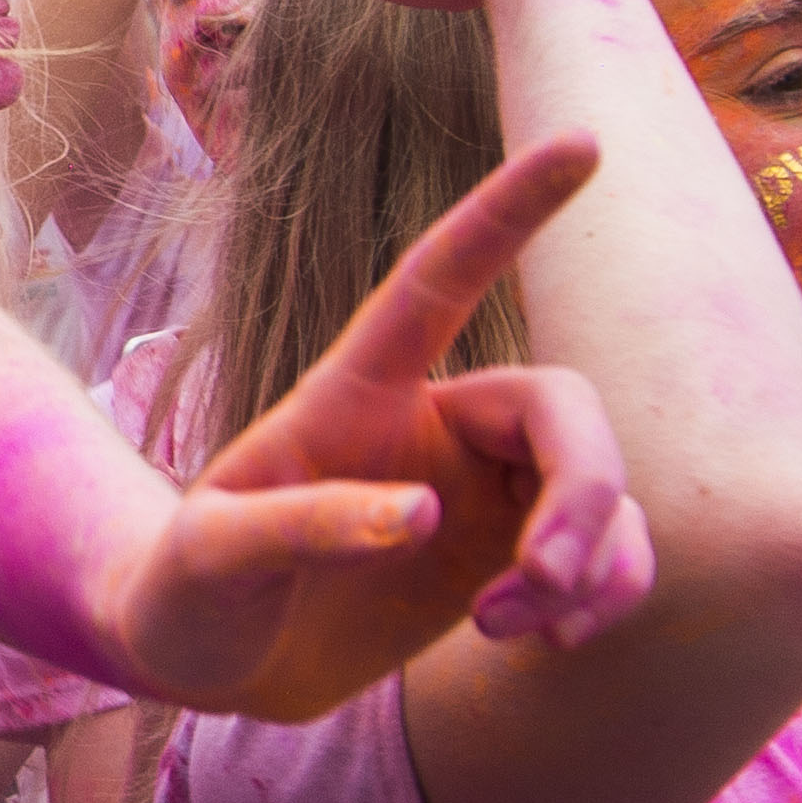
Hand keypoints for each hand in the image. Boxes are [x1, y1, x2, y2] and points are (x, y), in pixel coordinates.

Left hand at [103, 131, 651, 720]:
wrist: (208, 660)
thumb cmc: (190, 587)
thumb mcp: (212, 556)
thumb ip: (300, 527)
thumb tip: (420, 515)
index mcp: (358, 390)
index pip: (442, 277)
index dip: (508, 212)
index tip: (582, 142)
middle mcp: (437, 423)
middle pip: (565, 406)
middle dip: (586, 490)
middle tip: (545, 579)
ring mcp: (483, 488)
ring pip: (605, 485)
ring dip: (596, 559)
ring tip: (512, 628)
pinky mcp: (513, 555)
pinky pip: (610, 551)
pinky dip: (605, 594)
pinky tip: (544, 640)